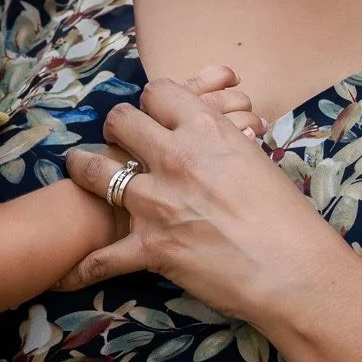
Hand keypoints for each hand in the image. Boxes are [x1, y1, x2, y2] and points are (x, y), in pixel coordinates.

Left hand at [60, 77, 345, 323]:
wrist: (293, 268)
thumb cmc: (288, 217)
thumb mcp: (256, 159)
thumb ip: (223, 142)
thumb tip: (212, 139)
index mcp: (206, 129)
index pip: (158, 92)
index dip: (152, 101)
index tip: (152, 112)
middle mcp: (174, 157)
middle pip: (120, 121)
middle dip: (116, 127)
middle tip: (116, 137)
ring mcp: (156, 202)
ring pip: (96, 172)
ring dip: (83, 169)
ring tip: (77, 168)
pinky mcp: (150, 247)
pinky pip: (103, 256)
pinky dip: (83, 266)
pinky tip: (68, 269)